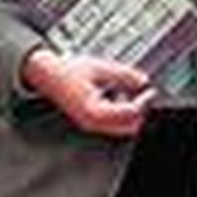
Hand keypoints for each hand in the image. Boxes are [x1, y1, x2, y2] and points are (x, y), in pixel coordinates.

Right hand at [22, 50, 154, 137]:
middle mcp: (92, 122)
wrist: (47, 75)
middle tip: (145, 94)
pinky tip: (118, 96)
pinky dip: (121, 113)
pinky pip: (112, 124)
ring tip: (130, 92)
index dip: (143, 101)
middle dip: (140, 111)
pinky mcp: (90, 122)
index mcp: (94, 110)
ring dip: (130, 112)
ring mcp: (90, 124)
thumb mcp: (100, 68)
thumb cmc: (68, 71)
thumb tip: (143, 81)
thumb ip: (123, 75)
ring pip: (121, 128)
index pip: (129, 112)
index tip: (150, 90)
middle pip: (128, 127)